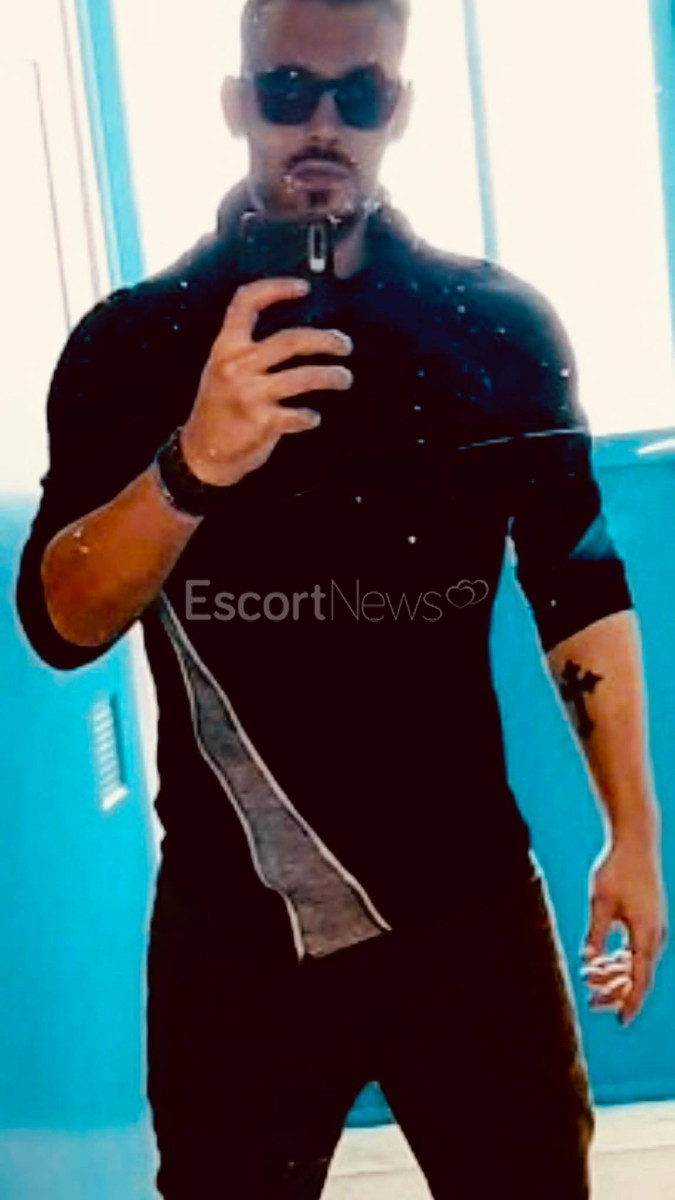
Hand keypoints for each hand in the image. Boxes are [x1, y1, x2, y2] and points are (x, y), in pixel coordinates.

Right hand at [181, 277, 353, 486]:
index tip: (302, 288)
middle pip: (291, 340)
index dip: (276, 289)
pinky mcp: (262, 423)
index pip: (247, 303)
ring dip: (331, 376)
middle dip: (325, 340)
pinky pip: (298, 415)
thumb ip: (247, 349)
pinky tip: (312, 418)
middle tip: (344, 345)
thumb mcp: (220, 368)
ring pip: (304, 377)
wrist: (201, 452)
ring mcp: (250, 394)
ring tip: (344, 377)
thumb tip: (296, 337)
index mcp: (225, 347)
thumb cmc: (216, 408)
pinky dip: (310, 417)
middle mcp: (237, 366)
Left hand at [583, 838, 665, 1023]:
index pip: (640, 978)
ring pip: (636, 962)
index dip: (630, 1001)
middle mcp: (655, 934)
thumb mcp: (600, 902)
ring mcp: (653, 927)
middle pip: (637, 974)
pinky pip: (636, 948)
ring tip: (588, 979)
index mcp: (646, 934)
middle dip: (615, 991)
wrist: (636, 840)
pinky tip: (600, 963)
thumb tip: (588, 961)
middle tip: (590, 1002)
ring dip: (615, 974)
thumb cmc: (616, 869)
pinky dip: (619, 958)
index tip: (621, 1021)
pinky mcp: (648, 918)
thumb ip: (595, 933)